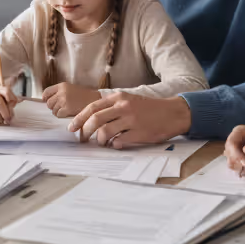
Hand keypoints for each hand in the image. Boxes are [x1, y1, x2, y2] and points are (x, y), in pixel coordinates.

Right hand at [0, 85, 19, 124]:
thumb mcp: (6, 97)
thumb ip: (12, 101)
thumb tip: (12, 106)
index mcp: (0, 89)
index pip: (6, 91)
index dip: (11, 99)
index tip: (12, 106)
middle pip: (0, 104)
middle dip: (5, 114)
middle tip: (8, 120)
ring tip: (1, 121)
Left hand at [40, 83, 101, 117]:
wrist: (95, 100)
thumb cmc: (83, 96)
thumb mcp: (71, 89)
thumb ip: (60, 92)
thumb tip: (47, 100)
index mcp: (62, 85)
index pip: (46, 92)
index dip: (45, 98)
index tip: (46, 101)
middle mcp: (62, 92)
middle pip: (48, 103)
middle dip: (53, 107)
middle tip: (60, 107)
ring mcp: (64, 100)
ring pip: (53, 110)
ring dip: (57, 112)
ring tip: (65, 110)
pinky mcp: (67, 109)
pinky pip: (58, 115)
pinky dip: (61, 116)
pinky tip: (67, 113)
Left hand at [68, 93, 192, 148]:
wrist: (172, 113)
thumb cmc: (149, 109)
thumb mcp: (129, 101)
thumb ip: (112, 108)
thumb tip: (92, 121)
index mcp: (118, 98)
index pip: (92, 107)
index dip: (79, 118)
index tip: (72, 128)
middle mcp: (123, 107)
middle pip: (95, 119)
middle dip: (84, 131)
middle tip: (82, 140)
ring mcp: (131, 120)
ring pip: (104, 132)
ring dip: (99, 140)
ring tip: (101, 143)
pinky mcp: (139, 133)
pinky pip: (119, 141)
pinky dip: (113, 145)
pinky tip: (115, 145)